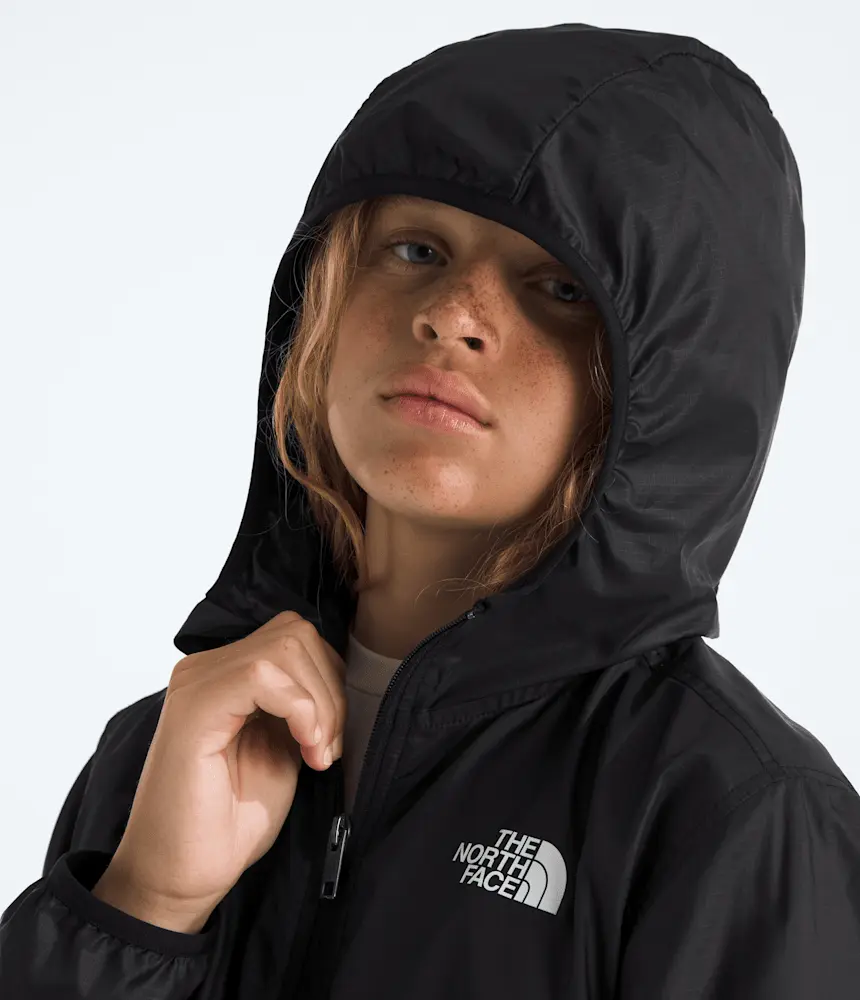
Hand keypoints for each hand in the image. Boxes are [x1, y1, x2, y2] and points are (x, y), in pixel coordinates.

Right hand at [93, 610, 346, 925]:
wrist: (182, 877)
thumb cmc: (231, 820)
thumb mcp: (284, 748)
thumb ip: (301, 706)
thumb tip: (340, 675)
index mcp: (226, 673)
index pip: (295, 637)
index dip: (330, 680)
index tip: (332, 739)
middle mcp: (206, 668)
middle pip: (296, 634)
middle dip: (331, 690)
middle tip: (327, 748)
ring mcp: (196, 682)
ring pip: (286, 647)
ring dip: (320, 703)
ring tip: (317, 753)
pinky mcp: (193, 707)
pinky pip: (261, 675)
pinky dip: (301, 709)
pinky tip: (306, 751)